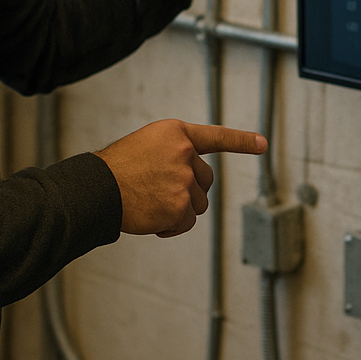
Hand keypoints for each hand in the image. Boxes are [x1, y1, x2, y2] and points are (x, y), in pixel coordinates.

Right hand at [93, 120, 266, 236]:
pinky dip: (172, 226)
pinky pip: (186, 222)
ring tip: (150, 202)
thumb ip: (175, 154)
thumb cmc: (117, 168)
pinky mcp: (179, 207)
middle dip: (188, 189)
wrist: (97, 189)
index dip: (242, 141)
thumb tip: (196, 180)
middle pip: (204, 180)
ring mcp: (184, 181)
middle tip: (158, 190)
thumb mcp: (148, 145)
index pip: (216, 137)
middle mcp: (185, 154)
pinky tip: (151, 219)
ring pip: (197, 204)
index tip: (263, 144)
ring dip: (179, 208)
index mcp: (177, 133)